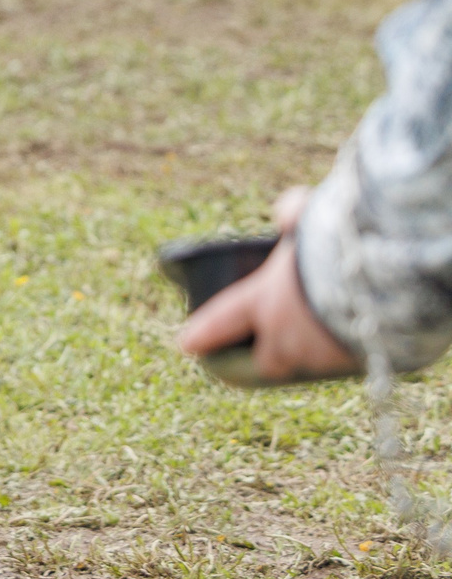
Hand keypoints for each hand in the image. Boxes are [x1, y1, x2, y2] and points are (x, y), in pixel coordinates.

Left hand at [175, 188, 357, 381]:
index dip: (205, 333)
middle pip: (267, 359)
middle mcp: (287, 337)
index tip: (187, 344)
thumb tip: (285, 212)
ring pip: (308, 363)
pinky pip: (345, 362)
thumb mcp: (310, 219)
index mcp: (263, 301)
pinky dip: (345, 351)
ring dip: (308, 352)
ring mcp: (323, 358)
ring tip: (318, 335)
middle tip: (263, 348)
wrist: (392, 287)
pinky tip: (355, 335)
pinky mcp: (359, 367)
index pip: (224, 321)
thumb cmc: (341, 251)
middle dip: (263, 355)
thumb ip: (293, 211)